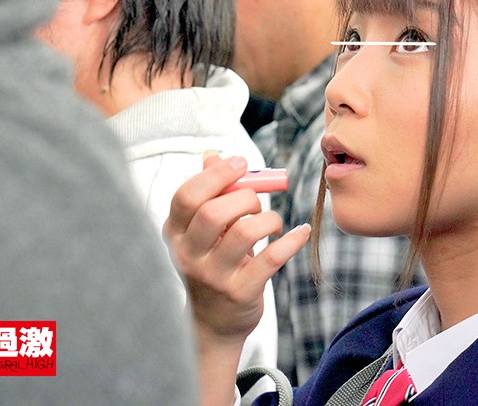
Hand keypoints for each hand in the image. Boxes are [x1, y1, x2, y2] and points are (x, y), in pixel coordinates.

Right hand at [164, 154, 310, 345]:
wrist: (214, 323)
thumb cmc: (213, 264)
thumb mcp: (202, 232)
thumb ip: (208, 194)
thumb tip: (213, 155)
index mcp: (176, 234)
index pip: (187, 196)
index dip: (216, 175)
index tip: (241, 164)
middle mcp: (189, 255)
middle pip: (214, 212)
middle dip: (244, 197)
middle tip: (257, 202)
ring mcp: (213, 276)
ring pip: (244, 233)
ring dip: (268, 218)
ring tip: (274, 223)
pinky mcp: (241, 292)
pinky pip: (272, 258)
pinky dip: (292, 240)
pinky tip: (302, 232)